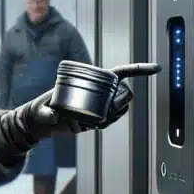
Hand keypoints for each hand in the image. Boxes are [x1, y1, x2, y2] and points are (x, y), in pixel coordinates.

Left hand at [0, 62, 158, 155]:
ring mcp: (97, 104)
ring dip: (112, 114)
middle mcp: (96, 91)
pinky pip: (111, 119)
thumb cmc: (38, 110)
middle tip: (102, 112)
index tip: (157, 68)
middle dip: (119, 102)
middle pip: (122, 93)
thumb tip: (54, 116)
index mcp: (90, 80)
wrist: (36, 123)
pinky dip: (107, 122)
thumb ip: (46, 113)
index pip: (121, 73)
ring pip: (119, 108)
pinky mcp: (95, 117)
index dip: (139, 69)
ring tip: (91, 119)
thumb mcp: (42, 110)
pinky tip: (94, 125)